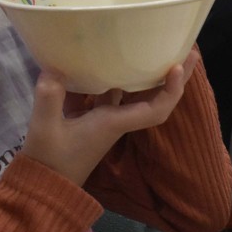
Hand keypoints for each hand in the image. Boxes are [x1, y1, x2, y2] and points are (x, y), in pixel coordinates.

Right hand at [21, 49, 196, 186]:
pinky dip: (110, 77)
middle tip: (187, 48)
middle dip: (172, 75)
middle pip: (153, 97)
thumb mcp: (45, 130)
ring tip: (152, 46)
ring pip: (131, 93)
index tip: (177, 67)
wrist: (44, 185)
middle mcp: (116, 119)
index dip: (172, 90)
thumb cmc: (49, 162)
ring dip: (144, 72)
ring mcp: (104, 118)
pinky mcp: (89, 118)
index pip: (156, 110)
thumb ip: (49, 98)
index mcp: (114, 123)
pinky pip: (108, 93)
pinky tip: (104, 57)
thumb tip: (53, 68)